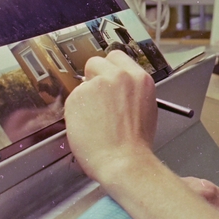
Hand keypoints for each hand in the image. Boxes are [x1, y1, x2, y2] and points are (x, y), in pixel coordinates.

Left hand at [64, 51, 157, 186]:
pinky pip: (73, 99)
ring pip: (83, 83)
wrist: (124, 162)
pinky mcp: (78, 96)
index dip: (109, 69)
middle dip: (94, 78)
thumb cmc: (135, 144)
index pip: (117, 57)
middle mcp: (119, 76)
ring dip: (86, 98)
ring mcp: (97, 84)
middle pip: (96, 62)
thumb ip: (130, 92)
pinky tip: (88, 125)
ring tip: (95, 120)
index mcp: (139, 79)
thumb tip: (117, 90)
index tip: (106, 78)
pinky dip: (76, 111)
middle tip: (97, 99)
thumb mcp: (145, 108)